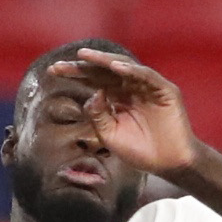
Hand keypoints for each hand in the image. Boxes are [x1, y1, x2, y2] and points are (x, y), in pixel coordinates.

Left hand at [47, 49, 200, 178]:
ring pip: (125, 67)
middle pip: (105, 71)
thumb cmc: (140, 151)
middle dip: (85, 65)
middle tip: (63, 64)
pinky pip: (147, 76)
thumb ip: (98, 115)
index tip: (53, 71)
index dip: (75, 74)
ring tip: (86, 57)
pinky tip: (116, 68)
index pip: (93, 80)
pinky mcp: (165, 90)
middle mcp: (131, 87)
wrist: (168, 164)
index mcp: (117, 97)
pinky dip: (132, 71)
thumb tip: (91, 94)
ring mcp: (149, 87)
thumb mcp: (110, 135)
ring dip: (106, 61)